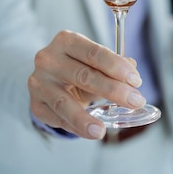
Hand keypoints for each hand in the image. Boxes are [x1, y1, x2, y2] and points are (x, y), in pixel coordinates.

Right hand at [28, 30, 144, 139]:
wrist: (50, 80)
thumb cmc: (77, 67)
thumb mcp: (95, 62)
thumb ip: (113, 64)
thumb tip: (132, 68)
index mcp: (66, 41)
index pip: (94, 53)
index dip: (117, 67)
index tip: (136, 81)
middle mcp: (48, 59)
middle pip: (84, 76)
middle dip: (113, 91)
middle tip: (135, 102)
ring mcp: (39, 83)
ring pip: (64, 103)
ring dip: (84, 119)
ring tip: (101, 131)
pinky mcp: (36, 104)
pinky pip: (57, 119)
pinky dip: (75, 127)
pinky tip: (89, 132)